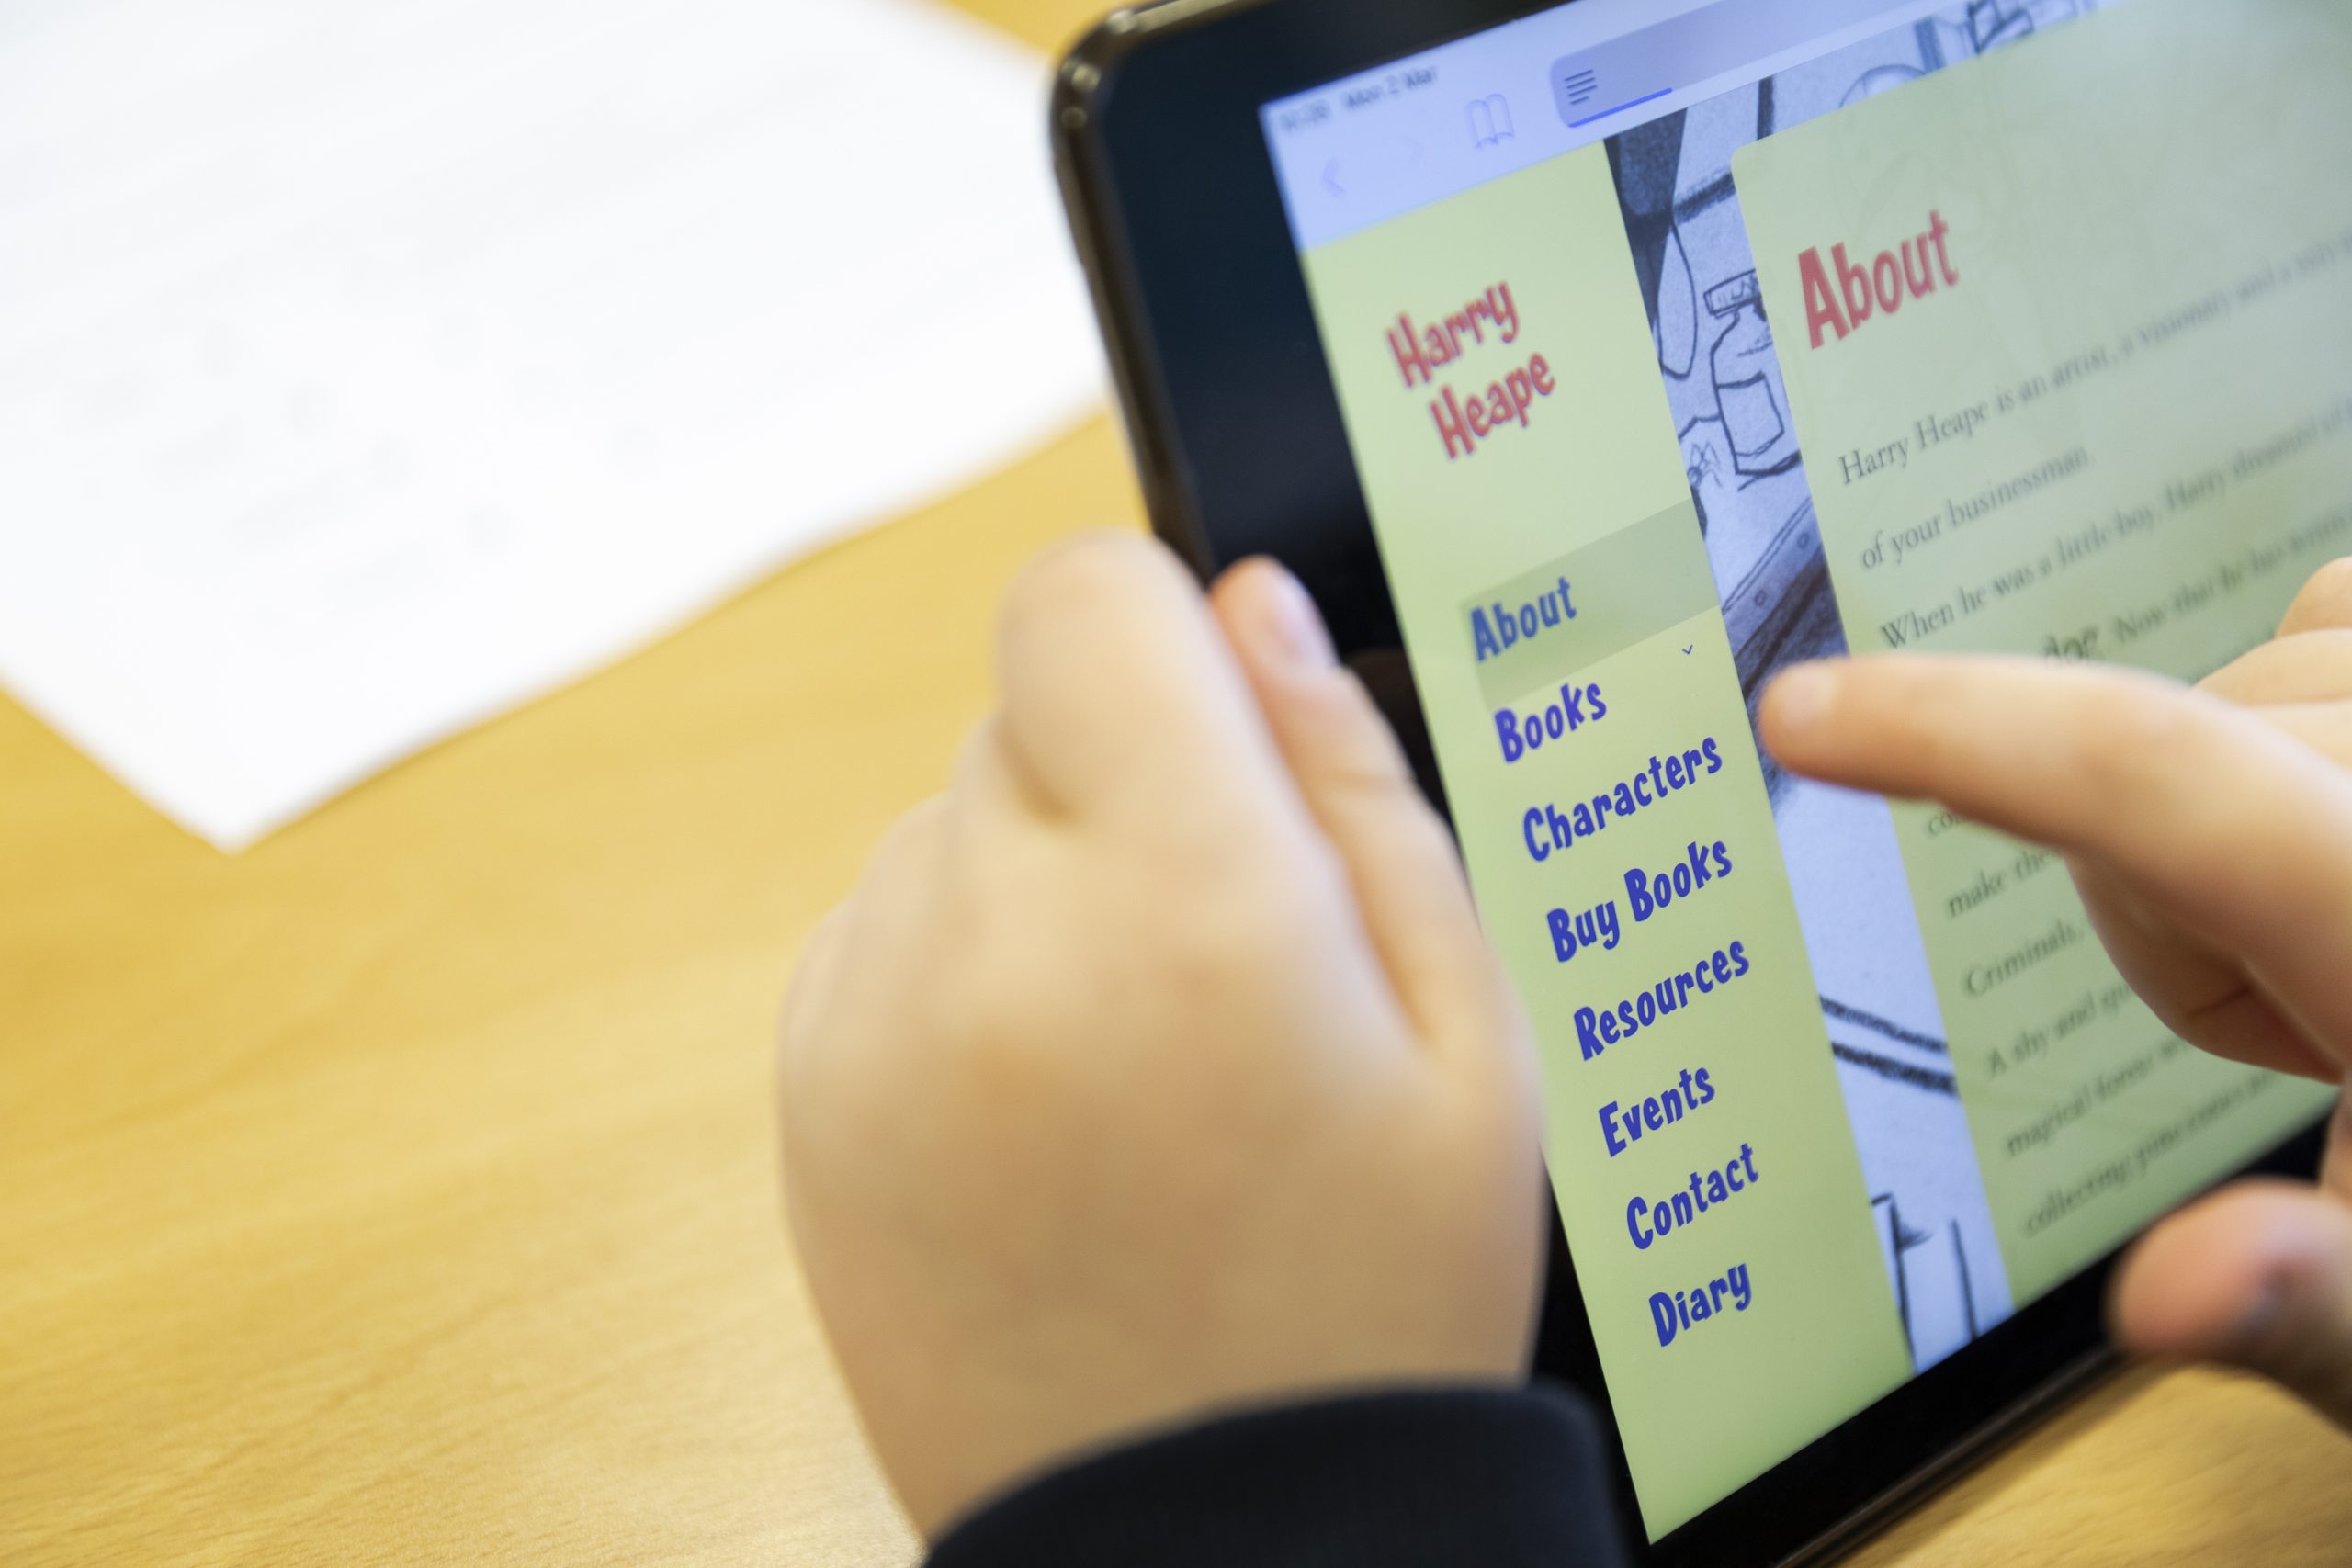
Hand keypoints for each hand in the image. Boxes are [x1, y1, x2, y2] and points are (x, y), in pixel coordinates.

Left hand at [779, 534, 1544, 1536]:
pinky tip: (1055, 1107)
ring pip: (953, 818)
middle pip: (1024, 706)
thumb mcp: (1466, 1032)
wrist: (1204, 1532)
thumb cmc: (1366, 1298)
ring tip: (1141, 1060)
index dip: (1164, 629)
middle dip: (1128, 781)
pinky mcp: (808, 1088)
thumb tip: (1252, 606)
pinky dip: (963, 971)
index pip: (1082, 592)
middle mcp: (996, 939)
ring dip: (1042, 881)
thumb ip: (1354, 781)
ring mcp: (876, 1018)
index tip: (1224, 729)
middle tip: (1224, 959)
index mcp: (1188, 904)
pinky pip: (885, 927)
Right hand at [1760, 559, 2351, 1427]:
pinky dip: (2297, 715)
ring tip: (2348, 948)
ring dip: (2238, 809)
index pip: (2151, 783)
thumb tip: (2160, 1301)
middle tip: (2314, 1052)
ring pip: (2239, 688)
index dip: (1952, 732)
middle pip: (2180, 762)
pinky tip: (2342, 826)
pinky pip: (2332, 615)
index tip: (1802, 716)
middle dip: (2175, 905)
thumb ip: (2310, 1300)